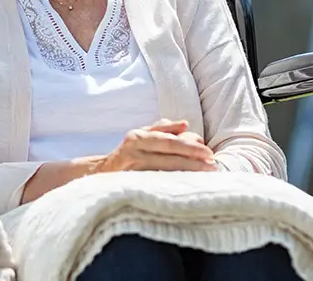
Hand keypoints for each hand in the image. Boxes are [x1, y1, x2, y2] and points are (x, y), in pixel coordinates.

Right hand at [95, 119, 216, 173]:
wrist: (100, 173)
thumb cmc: (128, 152)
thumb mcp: (142, 135)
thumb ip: (163, 128)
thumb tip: (185, 125)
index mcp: (138, 137)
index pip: (169, 141)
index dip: (190, 147)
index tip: (209, 153)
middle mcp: (134, 151)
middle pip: (168, 157)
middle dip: (193, 162)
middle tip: (213, 166)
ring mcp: (132, 170)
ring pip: (164, 172)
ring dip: (186, 174)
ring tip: (205, 176)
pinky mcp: (131, 185)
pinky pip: (156, 184)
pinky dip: (172, 185)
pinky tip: (186, 187)